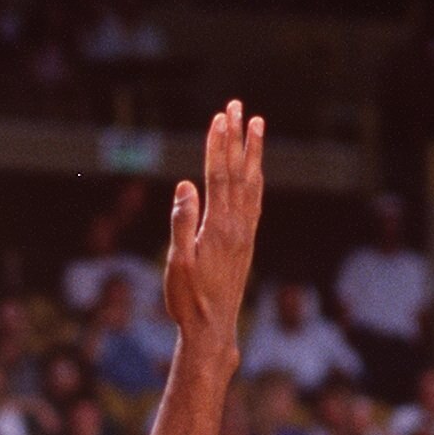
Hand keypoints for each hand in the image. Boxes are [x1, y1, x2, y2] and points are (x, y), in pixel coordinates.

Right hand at [165, 102, 263, 347]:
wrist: (213, 328)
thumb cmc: (188, 299)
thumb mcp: (178, 262)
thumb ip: (182, 222)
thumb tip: (185, 185)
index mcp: (218, 227)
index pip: (218, 176)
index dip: (218, 145)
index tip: (219, 118)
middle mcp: (237, 225)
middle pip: (237, 172)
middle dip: (237, 137)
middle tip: (237, 106)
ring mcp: (245, 233)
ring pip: (251, 183)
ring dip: (252, 152)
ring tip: (256, 125)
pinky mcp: (246, 242)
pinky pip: (254, 201)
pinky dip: (255, 178)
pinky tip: (255, 169)